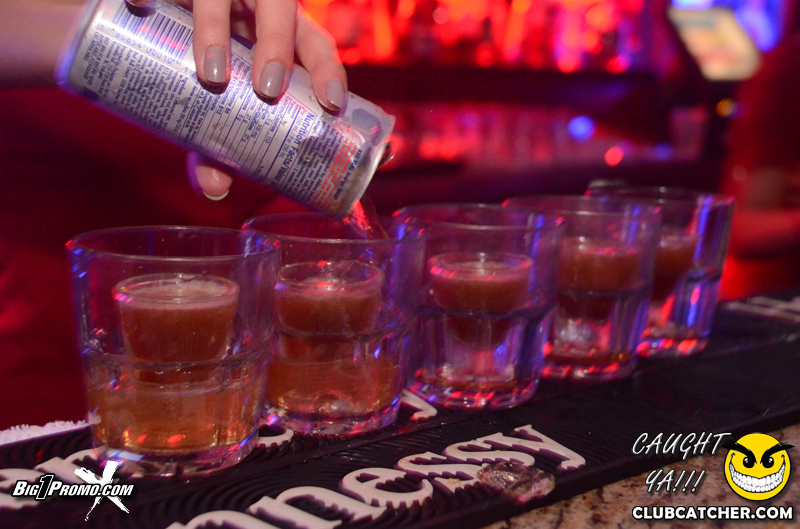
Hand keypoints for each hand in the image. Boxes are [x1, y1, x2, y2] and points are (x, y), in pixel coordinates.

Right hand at [128, 0, 347, 198]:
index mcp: (283, 31)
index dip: (328, 71)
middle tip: (267, 91)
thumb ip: (218, 140)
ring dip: (217, 30)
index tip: (331, 104)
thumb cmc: (206, 65)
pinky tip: (137, 8)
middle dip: (277, 46)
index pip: (316, 44)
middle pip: (279, 9)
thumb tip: (216, 191)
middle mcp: (256, 2)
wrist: (163, 14)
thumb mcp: (217, 100)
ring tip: (212, 73)